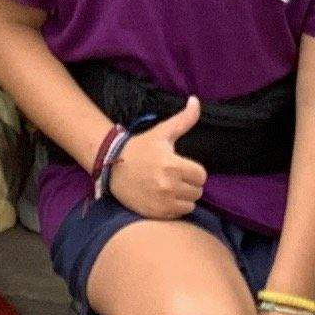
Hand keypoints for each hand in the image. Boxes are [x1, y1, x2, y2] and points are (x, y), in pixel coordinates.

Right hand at [113, 101, 206, 219]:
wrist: (113, 167)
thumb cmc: (140, 148)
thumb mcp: (162, 132)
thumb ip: (184, 119)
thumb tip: (196, 101)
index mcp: (173, 165)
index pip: (201, 175)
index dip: (194, 170)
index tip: (183, 167)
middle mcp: (169, 185)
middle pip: (197, 191)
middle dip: (189, 183)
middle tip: (176, 177)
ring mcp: (162, 202)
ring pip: (190, 204)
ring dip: (184, 197)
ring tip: (171, 187)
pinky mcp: (156, 214)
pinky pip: (178, 214)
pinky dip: (174, 207)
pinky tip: (164, 197)